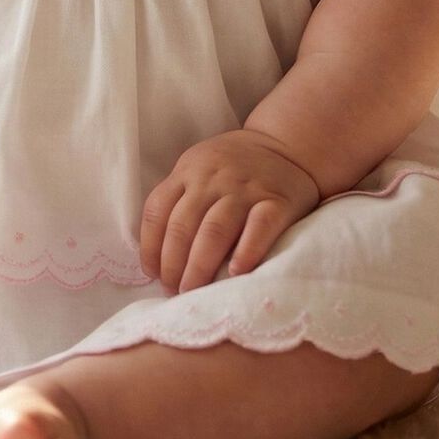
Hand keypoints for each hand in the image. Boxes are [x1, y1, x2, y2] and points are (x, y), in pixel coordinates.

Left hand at [139, 128, 321, 294]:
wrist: (288, 146)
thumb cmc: (236, 167)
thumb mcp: (200, 168)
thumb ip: (181, 197)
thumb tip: (158, 253)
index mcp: (189, 170)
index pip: (157, 210)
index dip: (150, 246)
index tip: (152, 273)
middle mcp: (213, 179)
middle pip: (182, 226)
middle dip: (172, 264)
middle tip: (173, 291)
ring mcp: (246, 190)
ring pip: (214, 231)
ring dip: (199, 266)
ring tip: (194, 292)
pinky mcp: (277, 202)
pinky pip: (260, 228)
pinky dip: (247, 251)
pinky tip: (237, 272)